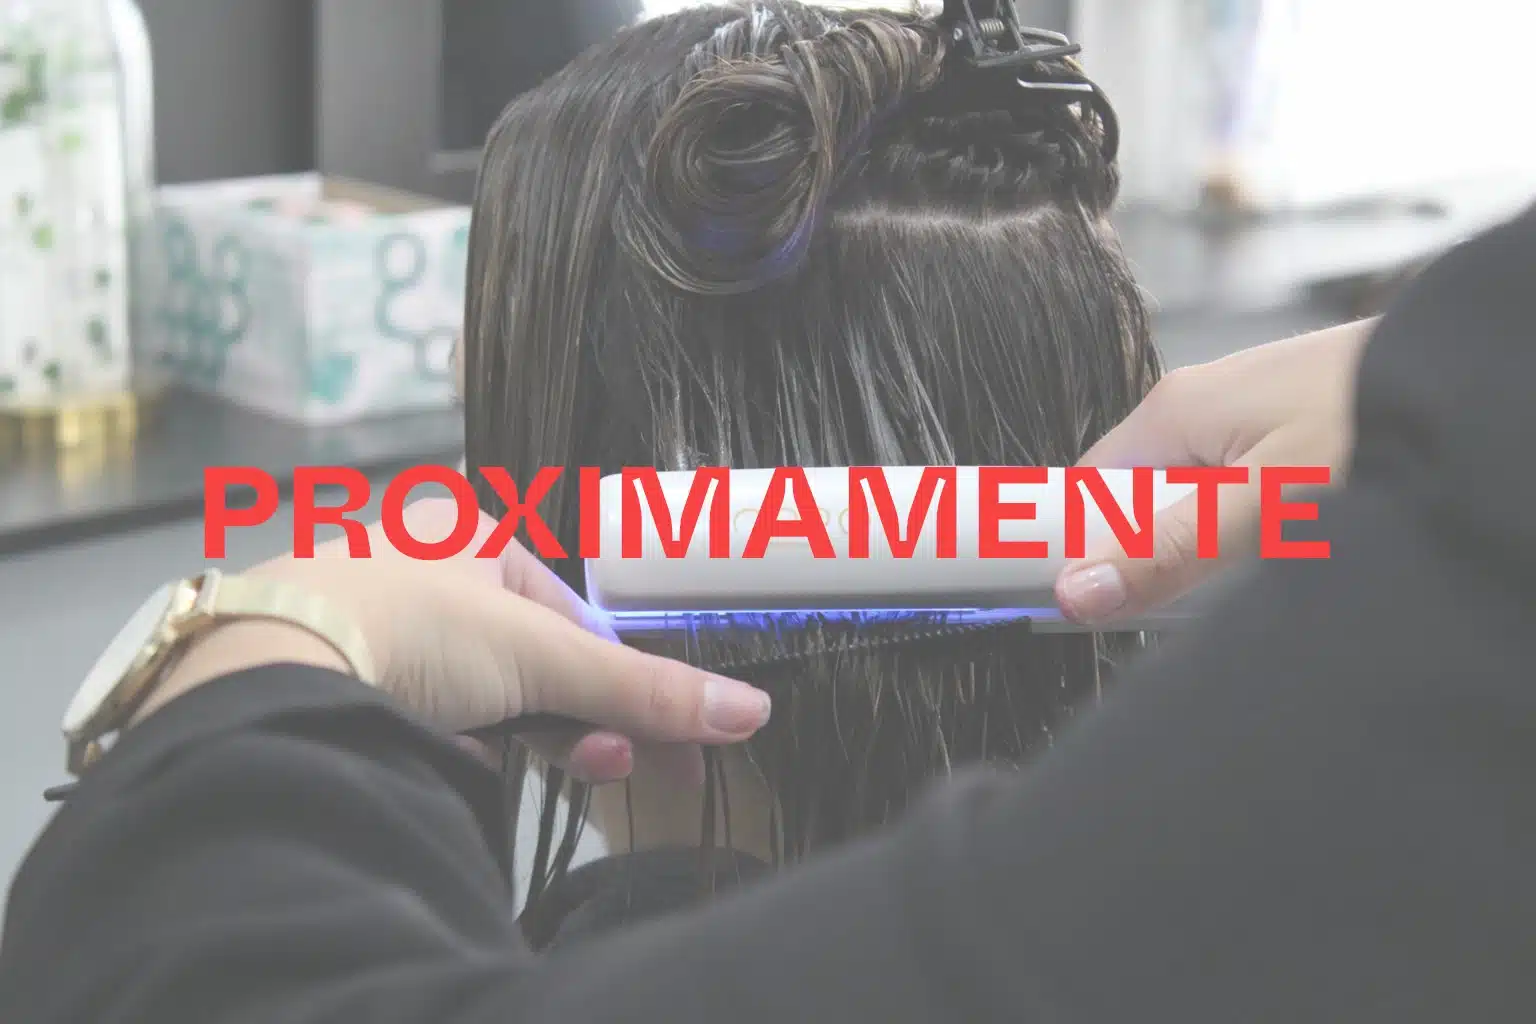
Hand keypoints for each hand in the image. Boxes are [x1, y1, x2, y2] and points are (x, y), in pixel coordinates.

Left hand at [141, 499, 770, 787]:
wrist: (268, 671)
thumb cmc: (414, 629)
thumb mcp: (541, 657)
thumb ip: (642, 688)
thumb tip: (753, 712)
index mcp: (476, 534)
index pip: (575, 617)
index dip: (625, 680)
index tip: (665, 742)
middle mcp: (427, 566)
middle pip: (534, 659)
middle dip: (583, 718)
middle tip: (615, 769)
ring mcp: (380, 621)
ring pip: (484, 691)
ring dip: (530, 736)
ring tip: (550, 772)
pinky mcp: (341, 672)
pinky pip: (426, 713)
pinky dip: (458, 742)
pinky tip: (462, 763)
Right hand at [1054, 319, 1373, 622]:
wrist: (1490, 380)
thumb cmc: (1382, 423)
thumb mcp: (1267, 506)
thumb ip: (1170, 553)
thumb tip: (1073, 593)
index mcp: (1174, 409)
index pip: (1085, 489)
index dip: (1076, 549)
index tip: (1083, 609)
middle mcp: (1201, 405)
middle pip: (1136, 499)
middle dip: (1149, 559)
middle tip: (1182, 612)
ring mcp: (1249, 416)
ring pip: (1189, 502)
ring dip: (1204, 552)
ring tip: (1244, 586)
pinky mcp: (1293, 431)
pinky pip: (1236, 495)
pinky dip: (1246, 536)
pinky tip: (1284, 560)